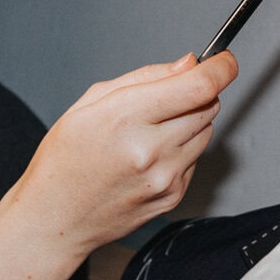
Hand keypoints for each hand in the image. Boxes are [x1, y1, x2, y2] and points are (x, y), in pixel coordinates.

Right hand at [15, 51, 236, 258]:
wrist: (55, 218)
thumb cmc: (64, 161)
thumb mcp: (89, 104)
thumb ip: (144, 78)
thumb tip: (187, 64)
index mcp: (125, 118)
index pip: (198, 86)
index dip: (220, 68)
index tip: (224, 61)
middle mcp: (150, 150)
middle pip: (208, 104)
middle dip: (196, 93)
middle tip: (167, 100)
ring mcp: (164, 177)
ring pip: (206, 131)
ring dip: (190, 122)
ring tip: (149, 133)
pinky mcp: (172, 196)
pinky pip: (195, 159)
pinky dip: (180, 151)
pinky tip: (147, 158)